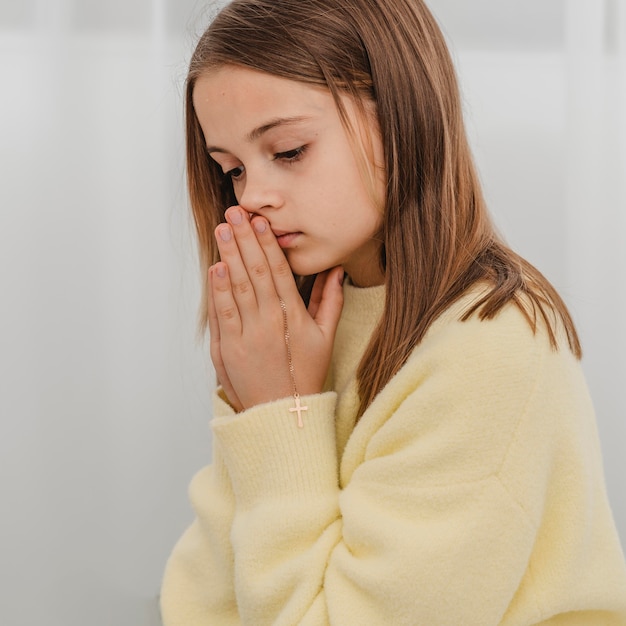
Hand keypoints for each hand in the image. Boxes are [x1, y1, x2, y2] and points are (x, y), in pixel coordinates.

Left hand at [208, 206, 343, 410]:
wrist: (281, 413)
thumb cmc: (305, 374)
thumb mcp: (325, 338)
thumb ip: (331, 302)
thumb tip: (337, 271)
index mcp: (293, 318)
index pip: (279, 272)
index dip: (268, 244)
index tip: (261, 221)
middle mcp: (269, 323)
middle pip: (255, 273)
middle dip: (245, 240)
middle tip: (235, 212)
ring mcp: (245, 336)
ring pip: (235, 288)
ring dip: (228, 256)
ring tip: (222, 229)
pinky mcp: (226, 349)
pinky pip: (221, 314)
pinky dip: (216, 290)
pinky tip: (215, 268)